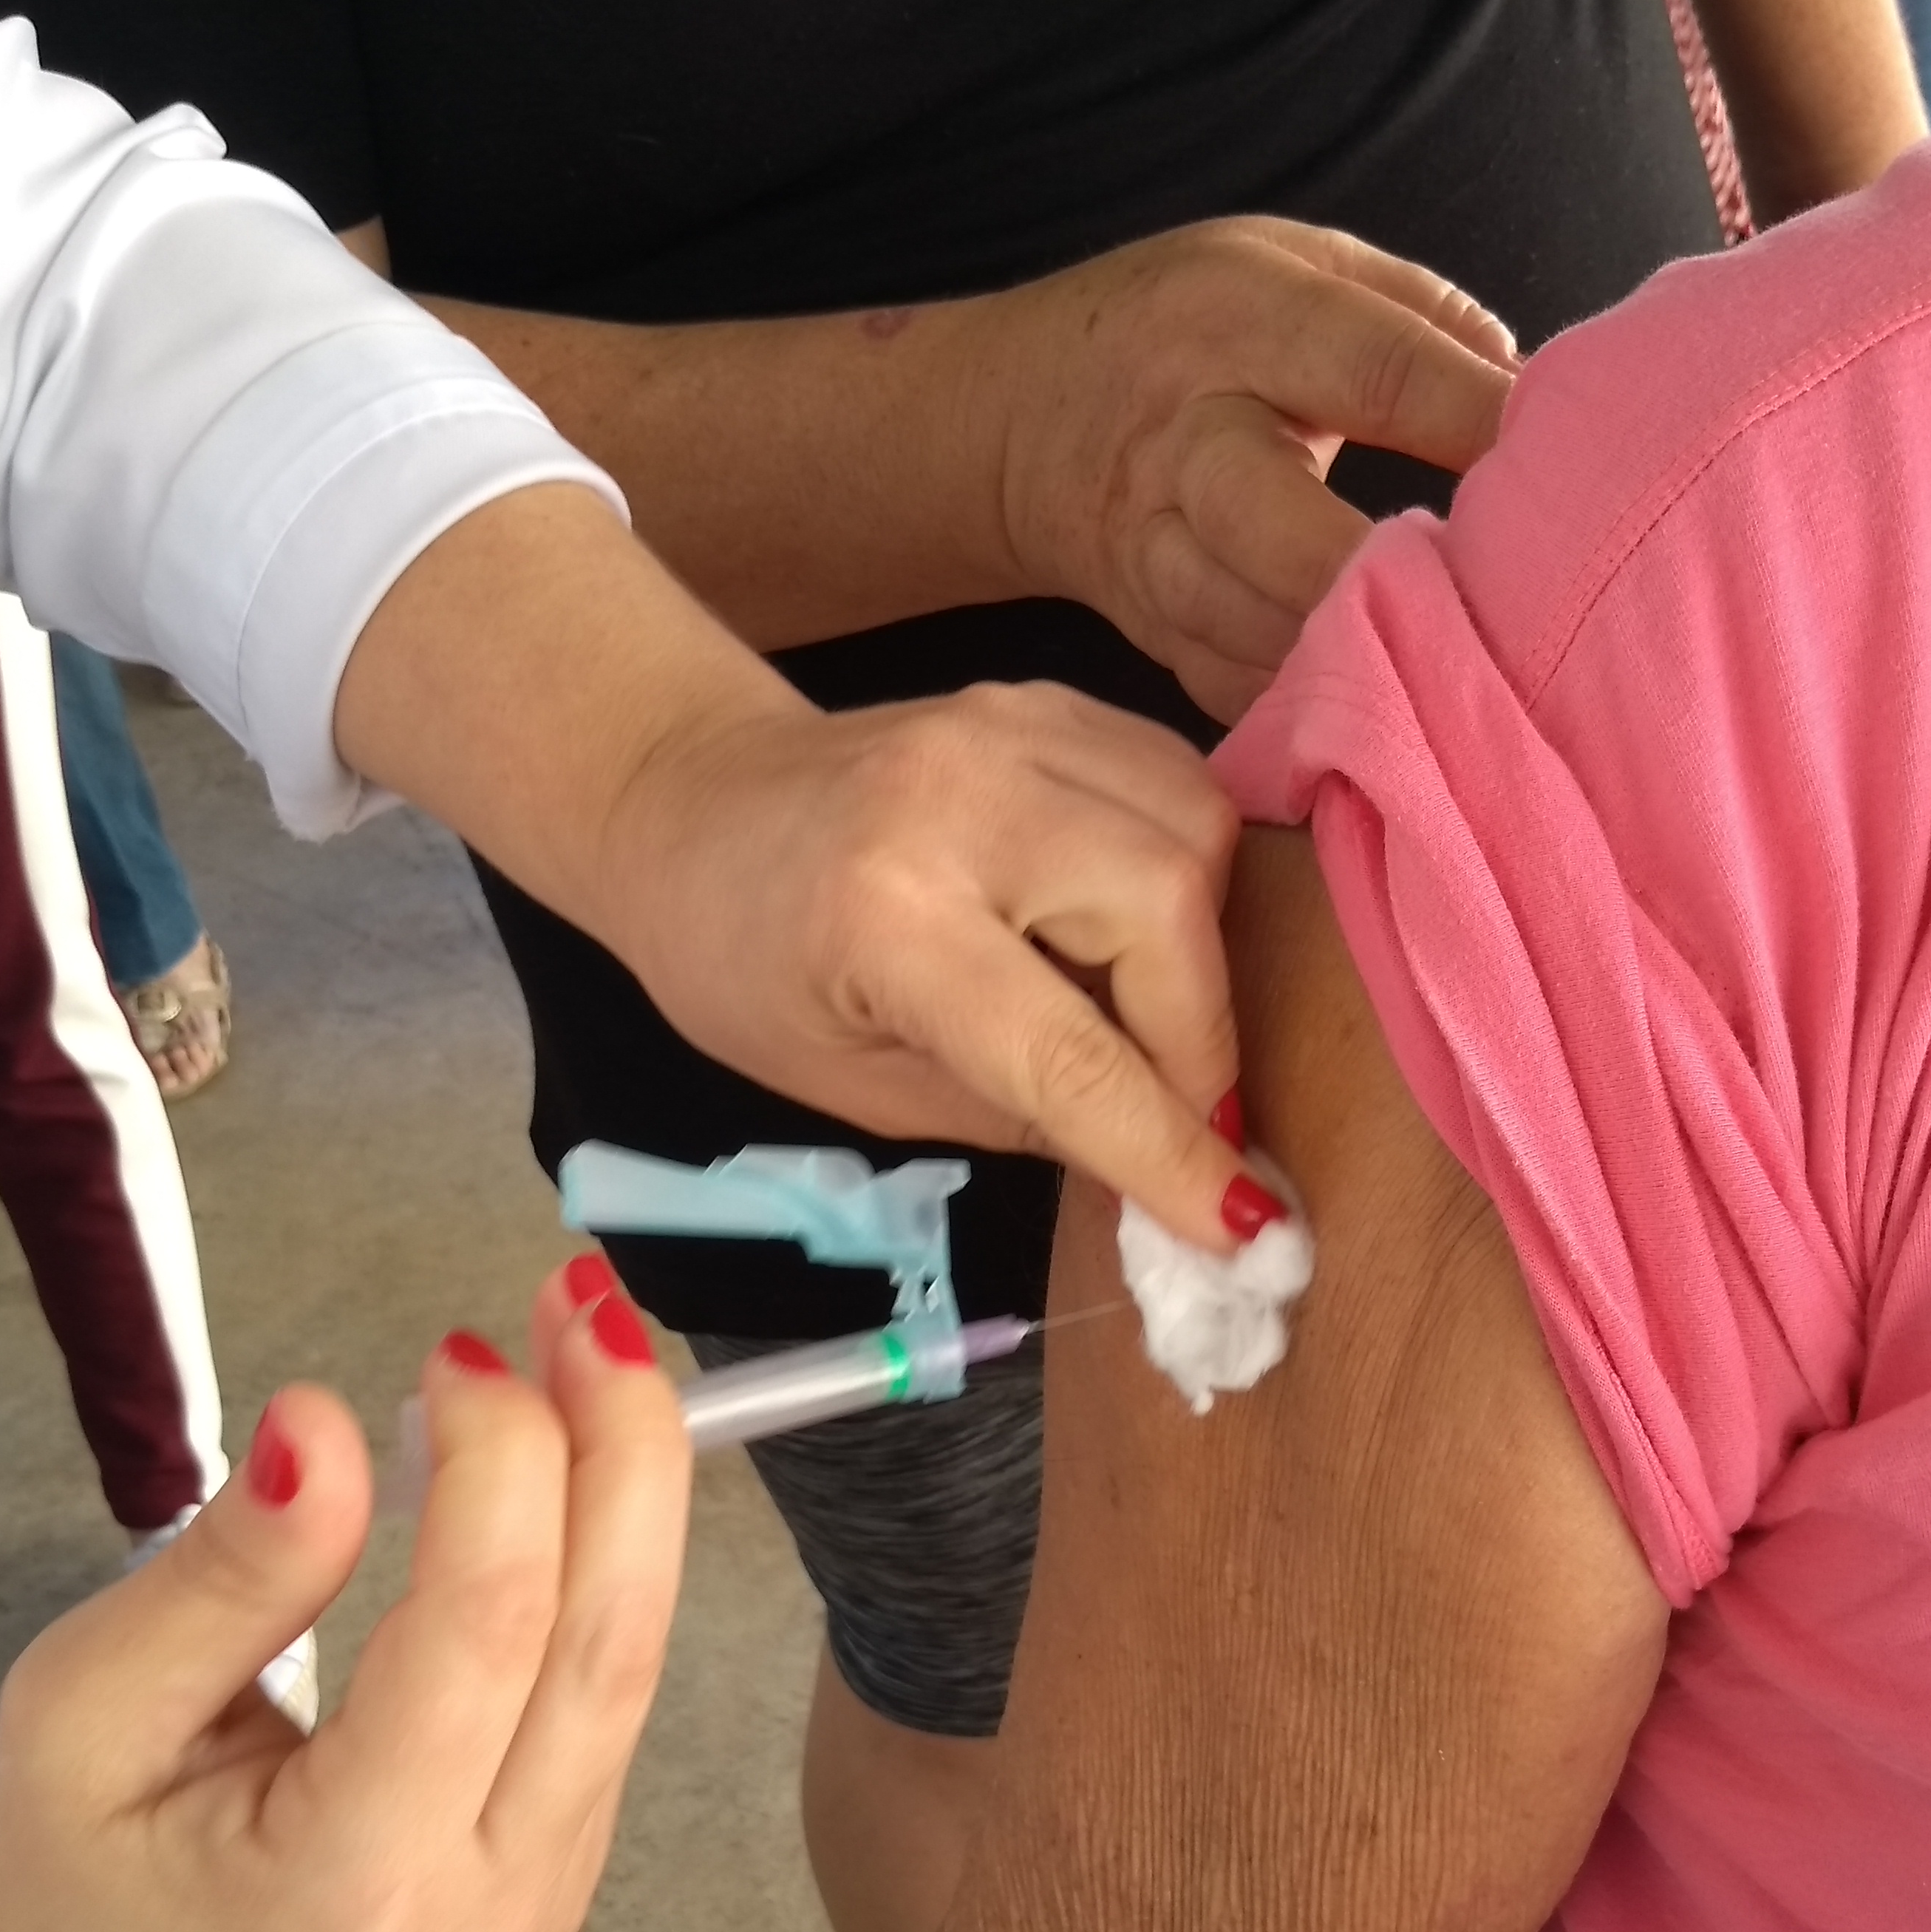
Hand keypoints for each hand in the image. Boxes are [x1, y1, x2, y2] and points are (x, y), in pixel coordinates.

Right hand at [0, 1275, 687, 1931]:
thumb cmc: (72, 1859)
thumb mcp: (82, 1705)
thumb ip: (223, 1577)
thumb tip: (320, 1429)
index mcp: (349, 1890)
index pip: (481, 1638)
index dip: (496, 1469)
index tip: (454, 1351)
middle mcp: (481, 1914)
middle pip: (605, 1650)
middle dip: (620, 1452)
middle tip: (585, 1304)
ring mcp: (539, 1906)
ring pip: (630, 1666)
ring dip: (631, 1491)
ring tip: (589, 1350)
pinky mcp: (559, 1871)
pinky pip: (606, 1693)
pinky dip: (603, 1558)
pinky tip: (567, 1458)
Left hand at [337, 485, 1269, 1248]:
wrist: (684, 799)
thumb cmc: (744, 965)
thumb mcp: (854, 1086)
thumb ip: (1016, 1117)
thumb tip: (1165, 1166)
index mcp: (885, 919)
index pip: (1067, 1050)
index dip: (1170, 1148)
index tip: (1246, 1232)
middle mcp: (959, 801)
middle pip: (1167, 911)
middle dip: (1199, 1039)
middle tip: (1179, 1118)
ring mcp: (1008, 727)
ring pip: (1194, 835)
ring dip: (1201, 953)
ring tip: (1148, 1021)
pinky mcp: (1043, 699)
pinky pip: (1174, 782)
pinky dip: (1182, 872)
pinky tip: (1131, 927)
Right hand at [979, 219, 1518, 720]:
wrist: (1017, 422)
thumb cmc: (1189, 331)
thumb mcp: (1289, 263)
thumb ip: (1413, 313)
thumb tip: (1533, 394)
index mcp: (1237, 319)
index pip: (1370, 365)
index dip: (1470, 414)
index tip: (1569, 456)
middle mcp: (1184, 438)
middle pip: (1266, 513)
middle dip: (1369, 563)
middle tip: (1472, 591)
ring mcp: (1151, 549)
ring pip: (1241, 622)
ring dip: (1345, 649)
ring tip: (1444, 660)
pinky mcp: (1149, 632)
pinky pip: (1228, 686)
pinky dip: (1306, 706)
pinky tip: (1377, 707)